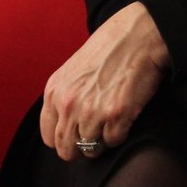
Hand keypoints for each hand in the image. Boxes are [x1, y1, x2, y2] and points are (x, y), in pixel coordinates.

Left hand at [40, 1, 170, 160]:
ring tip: (111, 123)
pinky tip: (124, 117)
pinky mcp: (116, 116)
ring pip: (91, 150)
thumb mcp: (72, 71)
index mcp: (54, 93)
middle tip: (95, 136)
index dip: (64, 140)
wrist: (137, 36)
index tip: (77, 136)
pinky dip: (120, 134)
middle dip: (81, 148)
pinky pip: (113, 142)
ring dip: (102, 141)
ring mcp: (91, 112)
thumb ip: (64, 98)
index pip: (49, 137)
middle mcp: (68, 105)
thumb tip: (65, 126)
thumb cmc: (108, 50)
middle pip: (67, 150)